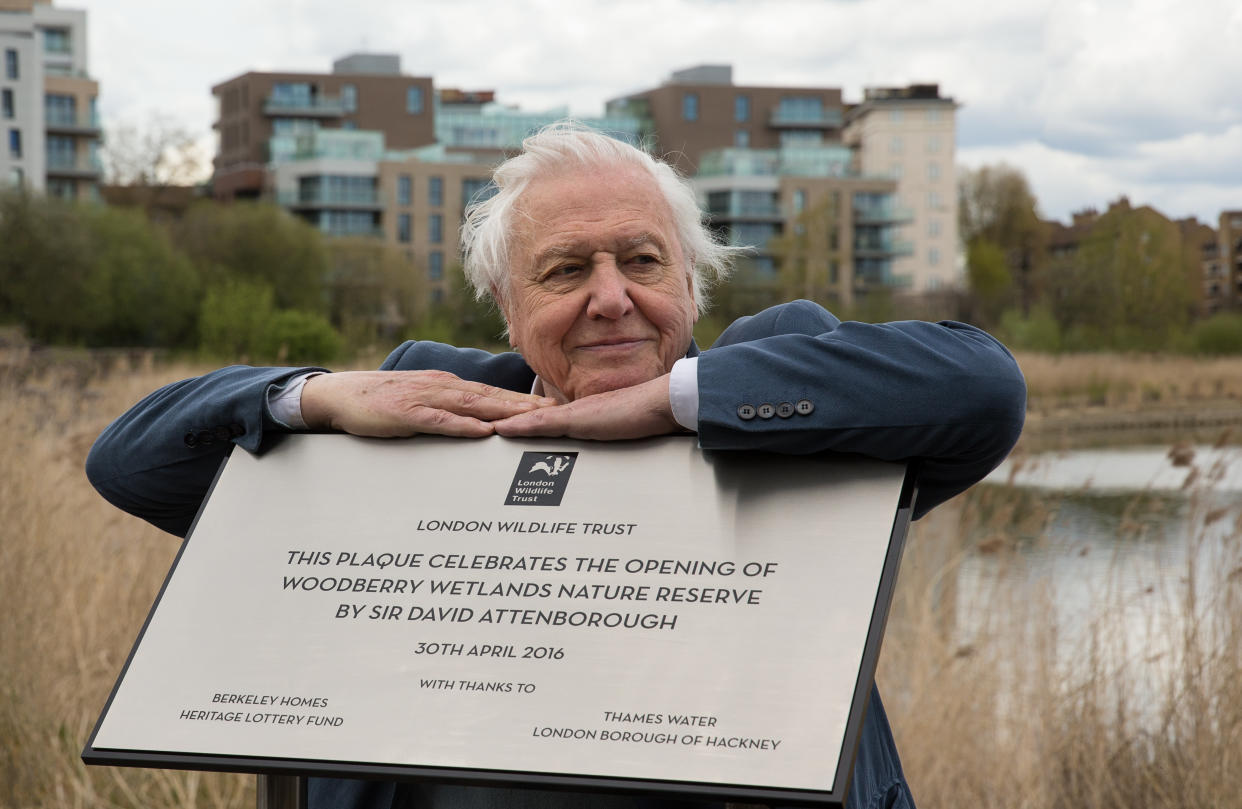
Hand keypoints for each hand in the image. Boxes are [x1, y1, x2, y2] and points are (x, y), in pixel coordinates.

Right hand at [301, 371, 555, 437]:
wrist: (342, 394)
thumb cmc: (383, 401)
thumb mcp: (422, 401)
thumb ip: (449, 408)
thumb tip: (478, 419)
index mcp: (447, 385)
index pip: (492, 392)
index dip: (523, 398)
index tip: (552, 405)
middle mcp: (442, 387)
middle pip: (491, 396)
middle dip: (525, 404)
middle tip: (557, 411)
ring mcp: (424, 399)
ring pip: (471, 405)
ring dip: (503, 412)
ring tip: (532, 419)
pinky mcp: (407, 414)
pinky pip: (439, 420)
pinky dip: (462, 425)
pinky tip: (483, 430)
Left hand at [492, 374, 684, 440]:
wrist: (665, 402)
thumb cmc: (650, 417)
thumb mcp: (622, 432)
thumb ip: (610, 437)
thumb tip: (607, 447)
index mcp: (581, 415)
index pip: (544, 419)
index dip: (521, 423)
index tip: (501, 429)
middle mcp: (574, 411)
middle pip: (532, 418)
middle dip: (507, 425)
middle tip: (479, 430)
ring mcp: (575, 414)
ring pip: (532, 419)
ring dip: (508, 424)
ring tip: (481, 428)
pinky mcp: (579, 419)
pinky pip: (544, 423)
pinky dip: (522, 426)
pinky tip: (503, 429)